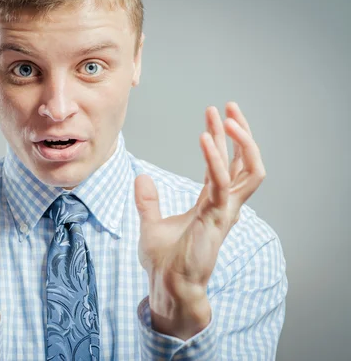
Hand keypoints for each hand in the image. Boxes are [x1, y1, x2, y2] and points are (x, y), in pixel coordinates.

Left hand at [134, 102, 265, 339]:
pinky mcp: (218, 218)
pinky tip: (205, 138)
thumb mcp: (151, 224)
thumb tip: (141, 177)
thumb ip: (148, 201)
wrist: (167, 285)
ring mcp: (225, 211)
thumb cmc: (164, 261)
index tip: (212, 114)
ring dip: (242, 142)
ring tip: (228, 117)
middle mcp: (224, 205)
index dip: (221, 139)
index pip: (224, 164)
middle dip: (241, 133)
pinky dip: (216, 160)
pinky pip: (223, 183)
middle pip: (244, 162)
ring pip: (249, 170)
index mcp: (211, 203)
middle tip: (231, 106)